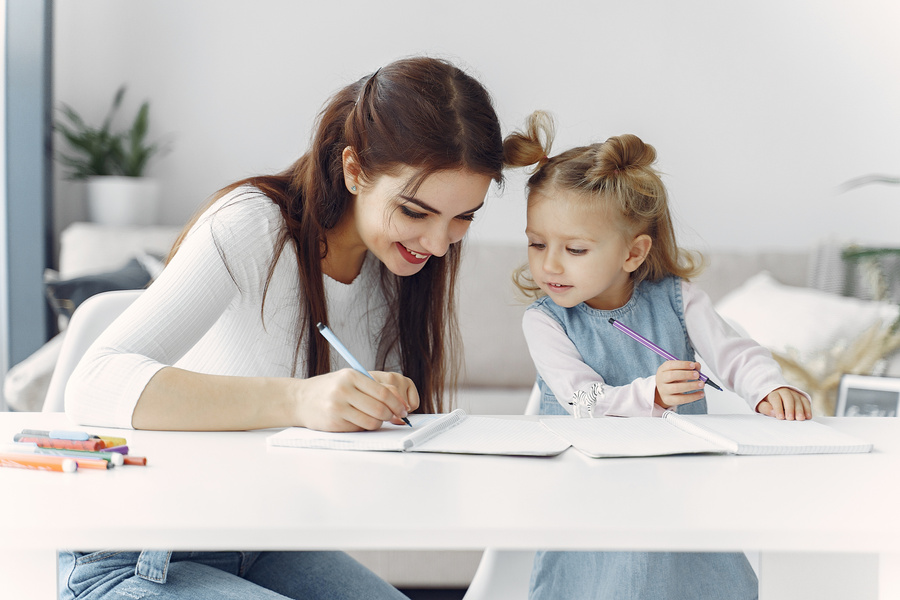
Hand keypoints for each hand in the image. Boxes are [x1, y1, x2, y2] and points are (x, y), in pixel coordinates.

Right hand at [292, 369, 418, 431]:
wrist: (299, 399)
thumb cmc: (328, 389)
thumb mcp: (349, 379)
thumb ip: (372, 386)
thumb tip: (399, 400)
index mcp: (351, 375)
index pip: (384, 392)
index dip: (398, 403)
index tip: (403, 409)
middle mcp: (344, 390)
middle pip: (380, 408)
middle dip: (391, 415)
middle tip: (394, 417)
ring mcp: (337, 407)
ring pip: (372, 421)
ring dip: (378, 423)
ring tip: (375, 419)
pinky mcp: (334, 423)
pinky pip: (359, 428)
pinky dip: (364, 427)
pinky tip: (358, 421)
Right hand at [655, 361, 705, 408]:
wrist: (665, 392)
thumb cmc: (674, 379)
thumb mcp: (679, 371)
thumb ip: (689, 367)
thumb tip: (697, 365)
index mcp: (663, 369)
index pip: (670, 365)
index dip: (682, 364)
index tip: (693, 365)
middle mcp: (661, 379)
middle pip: (672, 376)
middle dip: (686, 374)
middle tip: (697, 375)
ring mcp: (663, 390)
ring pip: (676, 388)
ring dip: (691, 385)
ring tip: (701, 384)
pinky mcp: (668, 400)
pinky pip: (681, 399)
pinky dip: (692, 396)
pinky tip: (700, 394)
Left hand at [756, 387, 811, 419]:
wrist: (774, 397)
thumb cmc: (767, 403)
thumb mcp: (761, 405)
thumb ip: (765, 408)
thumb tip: (773, 412)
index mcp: (773, 393)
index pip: (775, 399)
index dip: (778, 408)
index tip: (780, 417)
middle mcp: (784, 391)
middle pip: (788, 398)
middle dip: (790, 408)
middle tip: (791, 418)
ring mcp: (793, 393)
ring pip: (798, 400)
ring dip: (800, 410)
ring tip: (800, 418)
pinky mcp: (801, 397)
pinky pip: (805, 401)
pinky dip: (807, 409)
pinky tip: (808, 416)